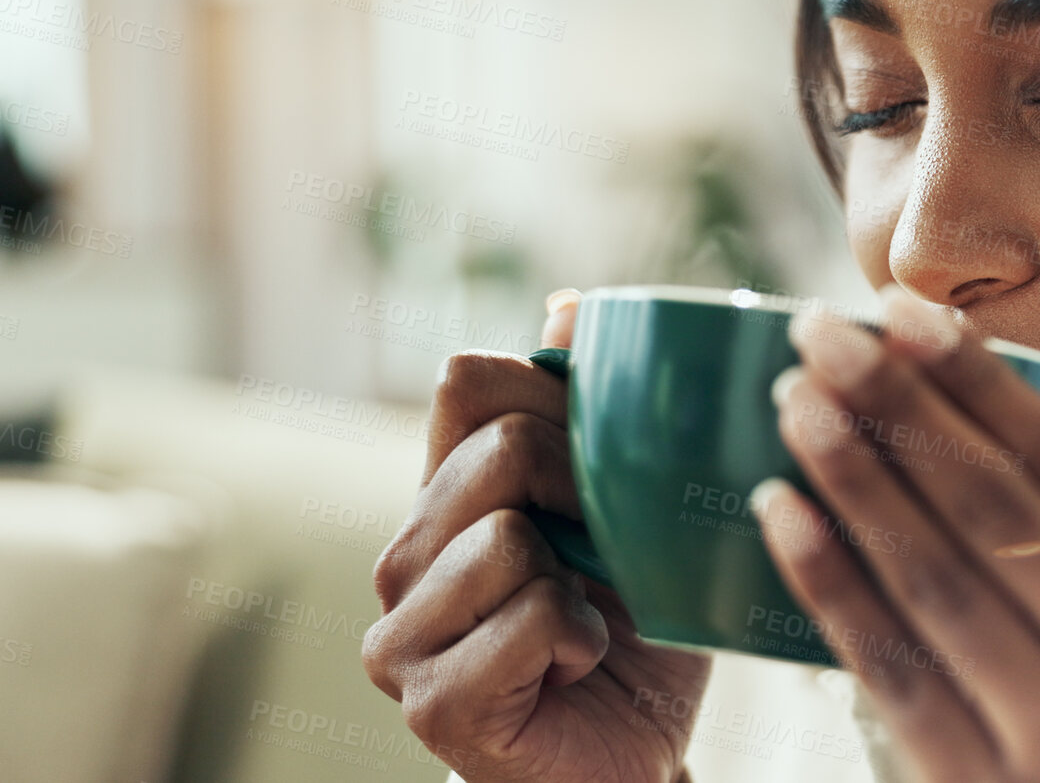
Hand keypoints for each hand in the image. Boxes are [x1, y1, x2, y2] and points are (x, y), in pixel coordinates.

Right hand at [364, 289, 711, 782]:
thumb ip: (590, 414)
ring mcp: (404, 628)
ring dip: (581, 580)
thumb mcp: (628, 508)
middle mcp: (407, 552)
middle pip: (498, 445)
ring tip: (584, 621)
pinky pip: (525, 616)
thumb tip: (570, 303)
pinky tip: (575, 663)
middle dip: (584, 488)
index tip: (602, 457)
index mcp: (448, 492)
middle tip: (605, 552)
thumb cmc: (635, 631)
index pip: (470, 380)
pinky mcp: (430, 697)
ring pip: (509, 536)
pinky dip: (576, 637)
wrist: (635, 755)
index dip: (556, 397)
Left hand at [753, 284, 1039, 782]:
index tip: (903, 310)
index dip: (981, 381)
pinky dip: (833, 587)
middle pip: (998, 508)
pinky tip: (783, 515)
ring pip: (937, 580)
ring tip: (793, 401)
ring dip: (855, 479)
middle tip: (822, 330)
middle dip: (900, 406)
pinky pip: (894, 673)